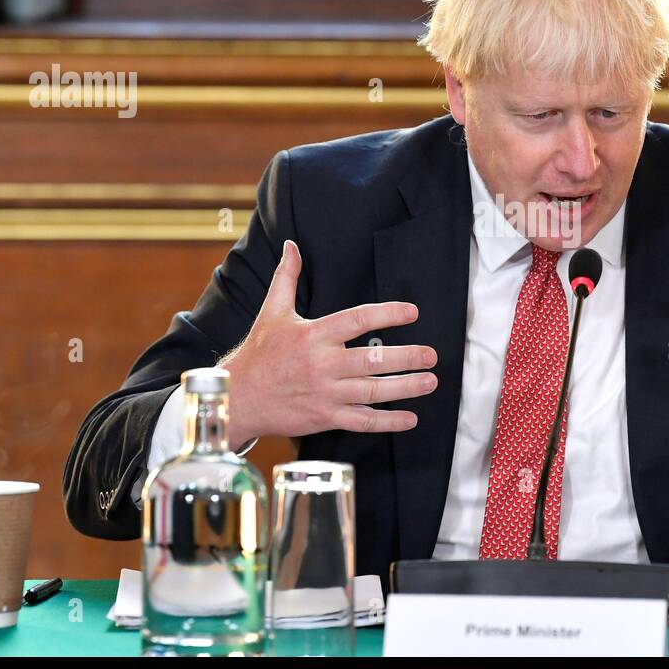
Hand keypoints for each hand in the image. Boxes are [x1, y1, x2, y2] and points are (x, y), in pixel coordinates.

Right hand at [220, 240, 438, 447]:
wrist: (237, 397)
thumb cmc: (258, 354)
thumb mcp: (272, 312)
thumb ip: (287, 278)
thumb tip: (291, 246)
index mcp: (313, 335)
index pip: (357, 320)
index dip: (387, 314)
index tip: (412, 312)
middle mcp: (322, 364)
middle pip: (372, 360)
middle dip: (407, 357)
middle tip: (431, 354)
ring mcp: (325, 394)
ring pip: (372, 392)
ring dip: (405, 387)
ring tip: (429, 380)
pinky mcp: (324, 418)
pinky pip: (362, 421)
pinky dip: (388, 422)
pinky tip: (410, 418)